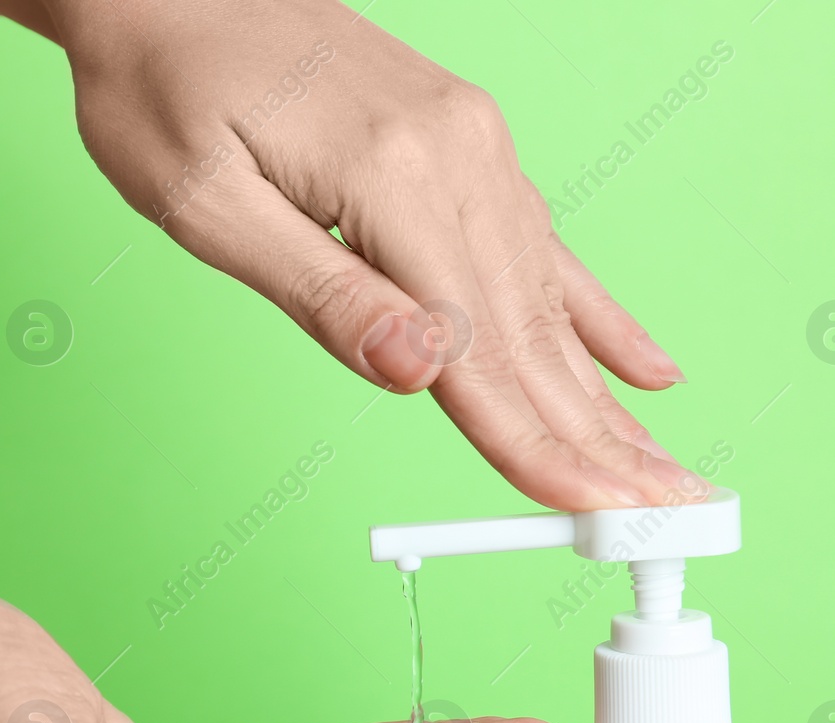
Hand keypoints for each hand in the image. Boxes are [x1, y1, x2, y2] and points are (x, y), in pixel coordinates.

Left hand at [0, 0, 706, 510]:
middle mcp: (455, 156)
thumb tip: (421, 372)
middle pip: (532, 333)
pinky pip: (544, 244)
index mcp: (390, 179)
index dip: (535, 445)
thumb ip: (323, 295)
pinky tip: (646, 367)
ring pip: (547, 299)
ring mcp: (470, 144)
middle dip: (601, 440)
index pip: (476, 350)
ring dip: (605, 395)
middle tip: (673, 517)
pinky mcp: (464, 140)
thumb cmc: (161, 93)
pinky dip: (596, 314)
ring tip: (663, 468)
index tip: (598, 513)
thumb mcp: (209, 206)